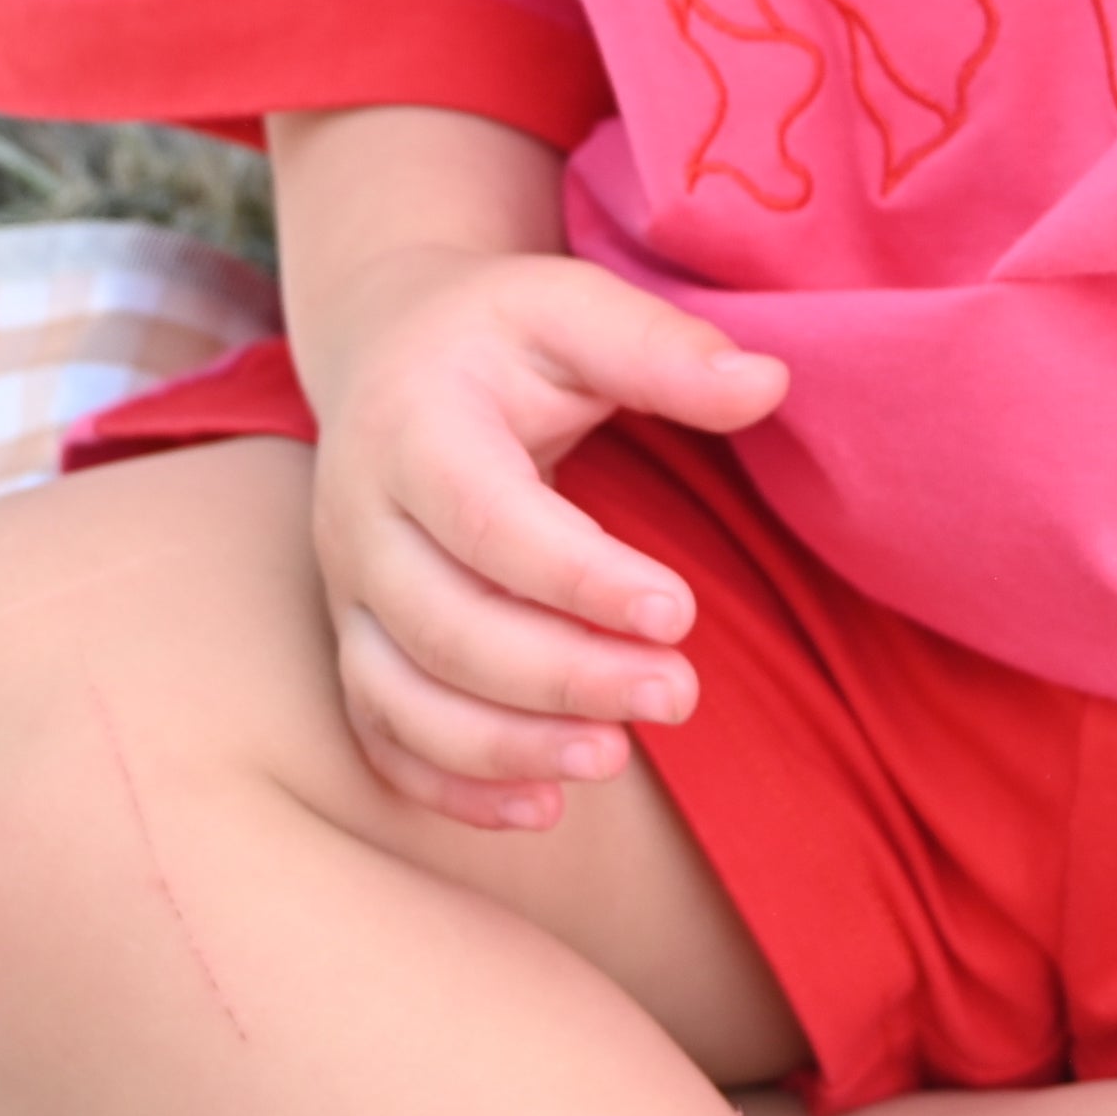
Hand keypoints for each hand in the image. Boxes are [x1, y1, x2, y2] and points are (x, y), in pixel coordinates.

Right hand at [304, 243, 787, 831]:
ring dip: (505, 745)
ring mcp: (348, 588)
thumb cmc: (503, 335)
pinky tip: (542, 808)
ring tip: (615, 758)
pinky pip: (380, 733)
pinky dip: (449, 785)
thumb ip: (662, 349)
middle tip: (679, 695)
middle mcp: (359, 515)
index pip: (486, 520)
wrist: (391, 350)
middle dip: (561, 675)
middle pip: (445, 624)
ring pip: (401, 695)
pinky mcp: (356, 639)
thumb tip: (768, 383)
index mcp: (413, 424)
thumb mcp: (577, 307)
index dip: (578, 578)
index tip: (679, 611)